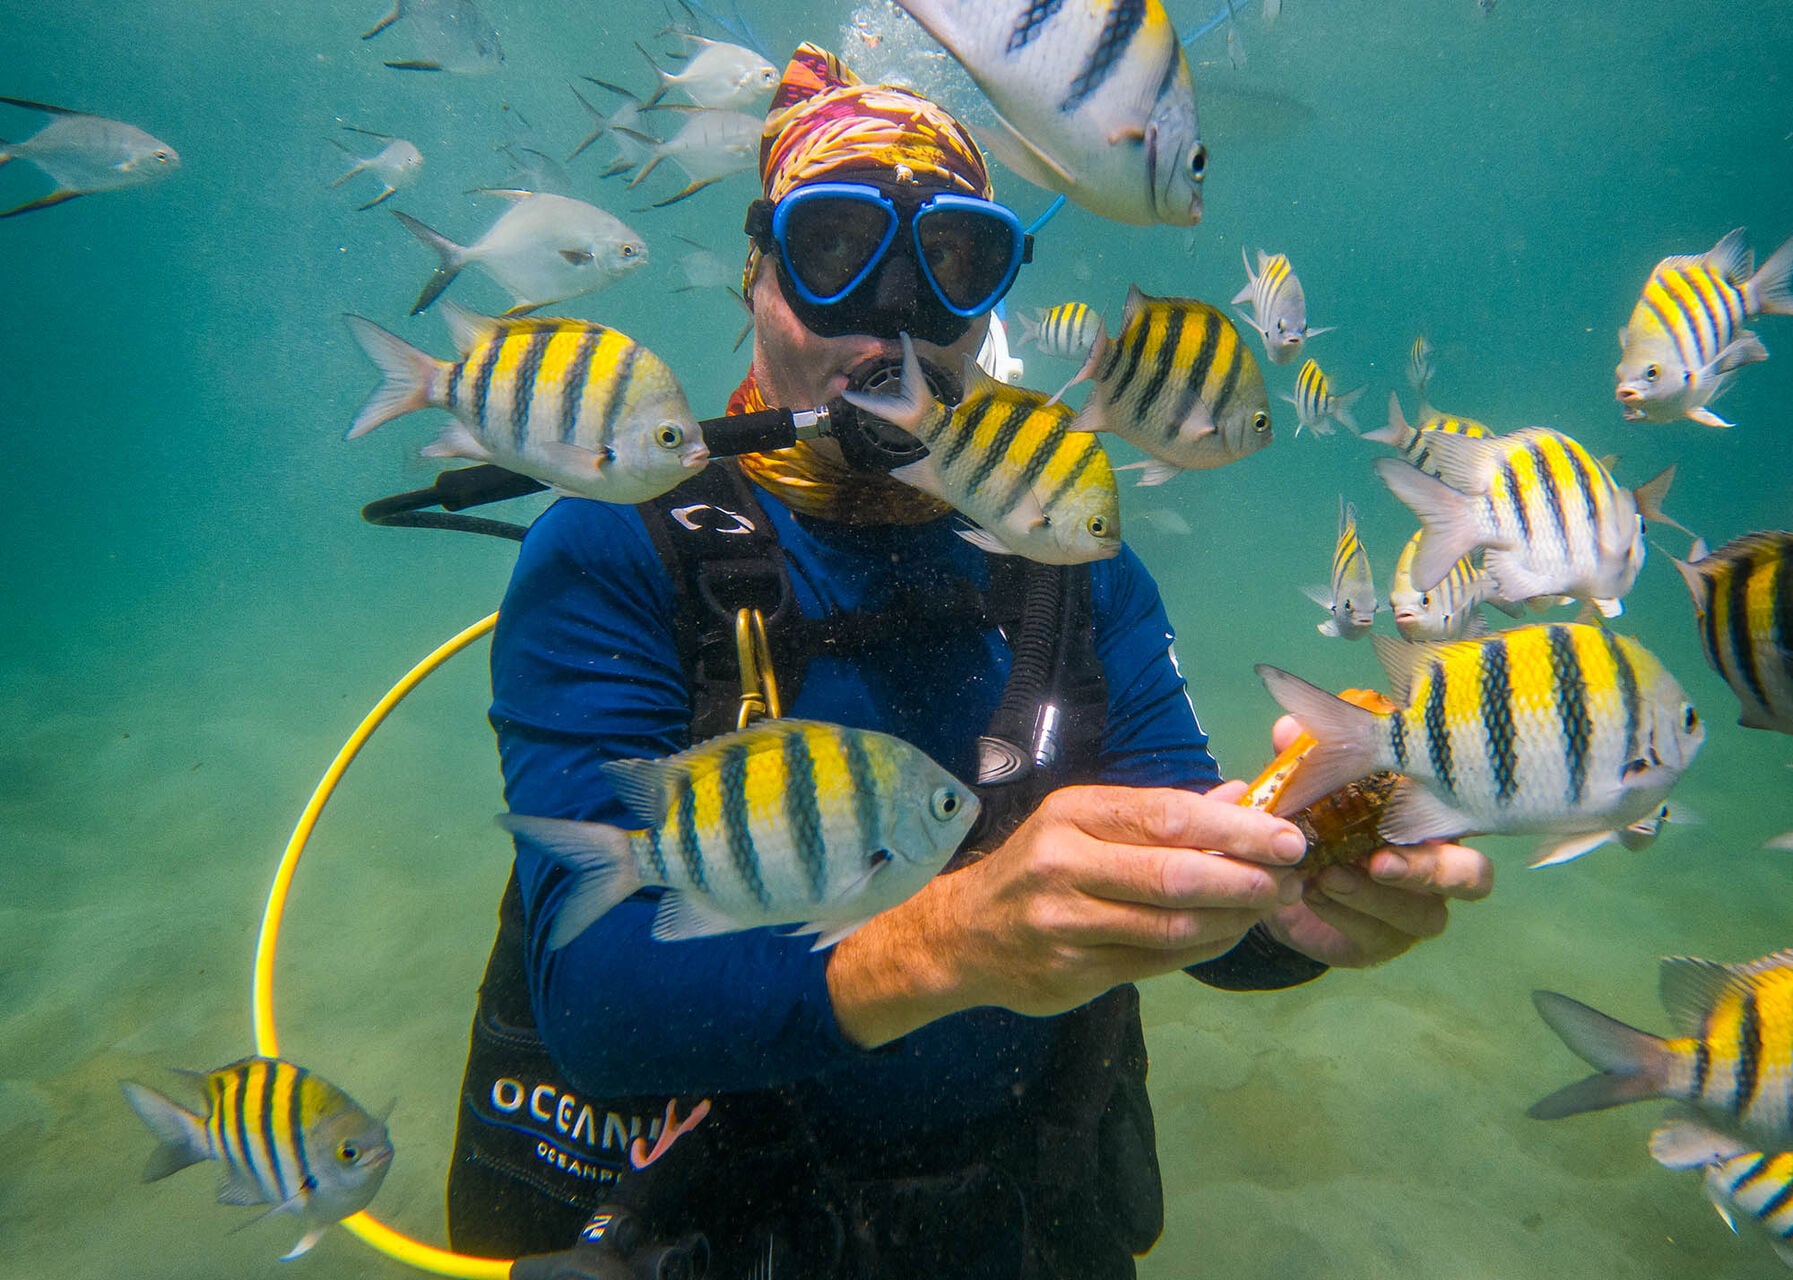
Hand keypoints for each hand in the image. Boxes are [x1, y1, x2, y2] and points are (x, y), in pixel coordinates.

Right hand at [827, 782, 1309, 1045]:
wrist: (962, 935)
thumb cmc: (1038, 866)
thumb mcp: (1084, 821)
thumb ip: (1161, 813)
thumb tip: (1240, 797)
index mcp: (1073, 815)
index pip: (1167, 816)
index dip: (1236, 829)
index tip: (1289, 836)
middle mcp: (1064, 866)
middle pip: (1174, 874)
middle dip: (1246, 879)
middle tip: (1293, 879)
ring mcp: (1066, 925)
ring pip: (1172, 926)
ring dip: (1234, 919)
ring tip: (1271, 906)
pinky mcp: (1074, 973)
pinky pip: (1158, 962)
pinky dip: (1204, 948)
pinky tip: (1229, 933)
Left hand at [1260, 715, 1494, 967]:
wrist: (1276, 880)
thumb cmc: (1314, 820)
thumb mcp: (1306, 783)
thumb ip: (1302, 757)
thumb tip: (1289, 732)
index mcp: (1433, 820)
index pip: (1474, 815)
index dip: (1457, 810)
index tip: (1410, 799)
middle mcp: (1439, 869)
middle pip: (1473, 878)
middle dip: (1428, 870)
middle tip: (1378, 862)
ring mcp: (1415, 912)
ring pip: (1423, 916)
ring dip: (1373, 896)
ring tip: (1327, 877)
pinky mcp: (1381, 943)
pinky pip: (1374, 937)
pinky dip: (1341, 915)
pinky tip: (1312, 893)